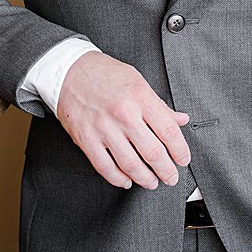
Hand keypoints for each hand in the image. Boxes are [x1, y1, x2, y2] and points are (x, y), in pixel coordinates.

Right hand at [56, 52, 190, 189]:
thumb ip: (159, 104)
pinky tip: (126, 180)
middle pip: (153, 153)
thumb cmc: (103, 74)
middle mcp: (123, 113)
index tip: (183, 160)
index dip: (180, 151)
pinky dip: (118, 179)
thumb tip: (180, 120)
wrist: (67, 70)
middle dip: (166, 171)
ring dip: (145, 179)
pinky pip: (105, 167)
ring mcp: (103, 127)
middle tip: (171, 177)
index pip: (169, 131)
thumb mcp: (137, 81)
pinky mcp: (86, 138)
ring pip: (131, 165)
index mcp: (139, 96)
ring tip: (152, 181)